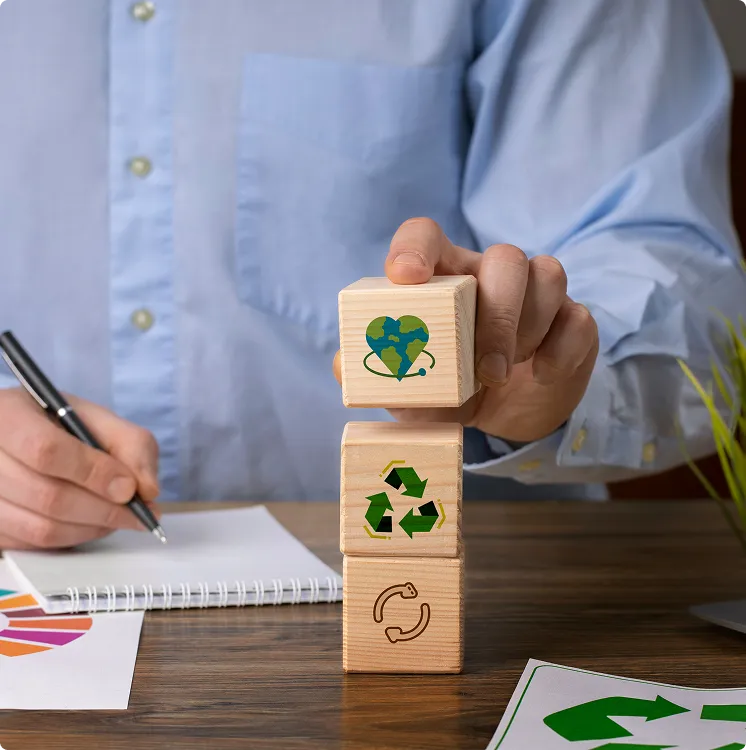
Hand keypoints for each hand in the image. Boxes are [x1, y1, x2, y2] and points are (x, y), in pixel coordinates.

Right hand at [0, 388, 159, 549]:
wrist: (25, 437)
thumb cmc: (60, 426)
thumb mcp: (98, 419)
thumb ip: (132, 445)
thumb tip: (147, 490)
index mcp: (6, 415)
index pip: (46, 450)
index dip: (93, 473)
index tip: (128, 487)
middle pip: (47, 496)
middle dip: (104, 509)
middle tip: (138, 512)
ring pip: (41, 528)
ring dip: (93, 527)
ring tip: (119, 516)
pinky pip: (35, 546)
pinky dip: (73, 538)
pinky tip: (90, 522)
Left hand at [334, 218, 598, 442]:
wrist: (505, 413)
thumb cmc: (449, 389)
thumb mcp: (411, 389)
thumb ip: (379, 374)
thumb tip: (343, 364)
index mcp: (442, 278)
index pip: (425, 234)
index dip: (415, 248)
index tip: (406, 278)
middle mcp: (489, 275)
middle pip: (504, 257)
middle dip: (498, 315)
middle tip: (486, 370)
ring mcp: (536, 294)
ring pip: (548, 275)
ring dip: (527, 329)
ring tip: (505, 374)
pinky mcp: (571, 322)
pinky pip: (579, 317)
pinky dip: (561, 348)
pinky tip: (542, 375)